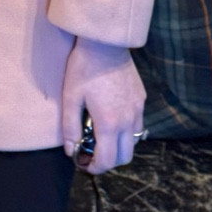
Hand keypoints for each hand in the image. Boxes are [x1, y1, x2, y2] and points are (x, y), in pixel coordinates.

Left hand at [61, 37, 144, 174]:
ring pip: (133, 142)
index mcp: (109, 122)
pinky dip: (126, 131)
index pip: (107, 160)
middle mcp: (128, 119)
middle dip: (109, 161)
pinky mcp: (141, 99)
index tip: (84, 163)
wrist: (105, 43)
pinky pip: (137, 125)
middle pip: (125, 157)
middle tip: (93, 152)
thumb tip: (71, 150)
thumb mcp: (70, 98)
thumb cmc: (84, 69)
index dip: (95, 168)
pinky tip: (112, 119)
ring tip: (102, 135)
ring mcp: (137, 109)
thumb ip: (71, 127)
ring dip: (119, 146)